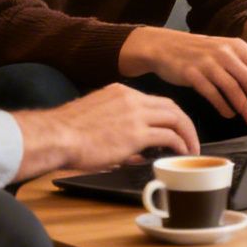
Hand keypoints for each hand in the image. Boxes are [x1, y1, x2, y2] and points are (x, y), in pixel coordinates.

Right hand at [9, 84, 200, 181]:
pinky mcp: (136, 133)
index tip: (172, 129)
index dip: (167, 116)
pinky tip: (181, 154)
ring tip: (190, 149)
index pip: (153, 101)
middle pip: (170, 106)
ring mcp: (135, 114)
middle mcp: (131, 98)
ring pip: (175, 118)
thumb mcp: (93, 122)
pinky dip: (180, 144)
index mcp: (119, 92)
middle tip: (189, 139)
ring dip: (187, 134)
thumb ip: (115, 131)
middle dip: (183, 123)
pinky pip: (169, 136)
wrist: (55, 136)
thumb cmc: (66, 134)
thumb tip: (135, 154)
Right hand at [121, 26, 246, 126]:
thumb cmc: (198, 52)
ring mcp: (207, 62)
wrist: (164, 46)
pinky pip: (212, 93)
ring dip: (245, 107)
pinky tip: (229, 114)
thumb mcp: (223, 51)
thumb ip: (243, 64)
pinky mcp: (192, 73)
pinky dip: (223, 106)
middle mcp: (224, 52)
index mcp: (236, 46)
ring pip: (233, 88)